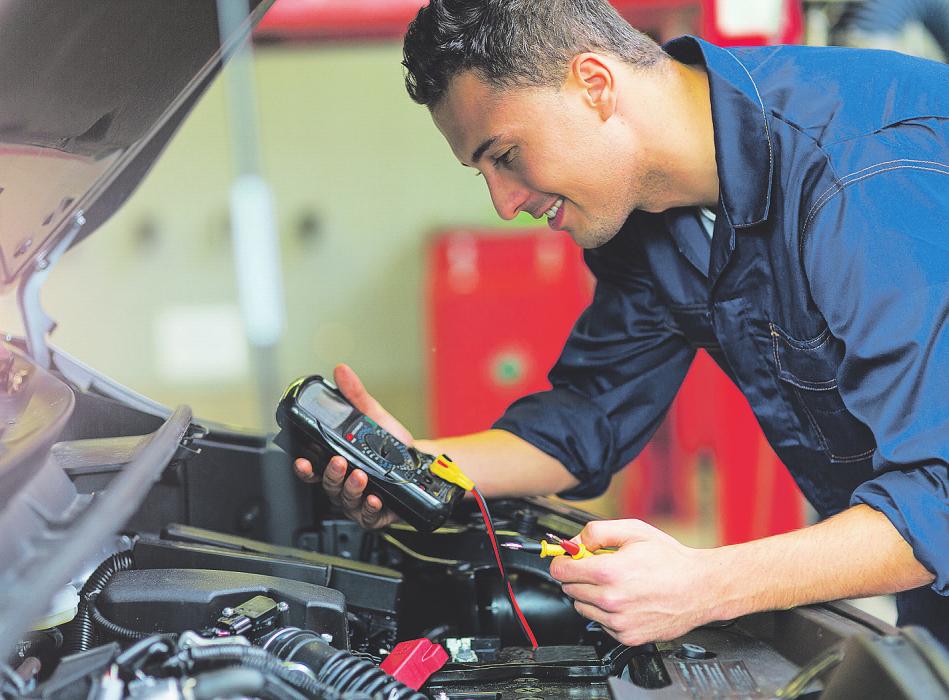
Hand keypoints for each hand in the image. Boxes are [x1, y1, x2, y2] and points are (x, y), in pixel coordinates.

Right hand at [293, 364, 413, 529]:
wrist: (419, 462)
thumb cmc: (391, 444)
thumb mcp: (372, 416)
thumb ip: (355, 395)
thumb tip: (342, 371)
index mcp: (337, 463)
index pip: (314, 469)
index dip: (305, 468)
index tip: (302, 461)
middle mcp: (344, 485)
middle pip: (328, 485)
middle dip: (332, 474)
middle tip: (340, 462)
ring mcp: (358, 501)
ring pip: (346, 500)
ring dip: (351, 488)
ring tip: (360, 475)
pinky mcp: (376, 513)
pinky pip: (368, 515)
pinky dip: (371, 507)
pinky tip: (375, 497)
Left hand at [548, 519, 714, 645]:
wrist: (700, 588)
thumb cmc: (671, 561)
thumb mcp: (634, 531)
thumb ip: (597, 532)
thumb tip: (575, 542)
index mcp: (609, 572)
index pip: (561, 571)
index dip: (562, 561)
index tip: (568, 558)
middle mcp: (611, 600)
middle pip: (569, 588)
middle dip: (578, 575)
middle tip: (598, 567)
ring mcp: (619, 621)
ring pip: (582, 607)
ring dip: (590, 594)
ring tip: (615, 584)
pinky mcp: (627, 636)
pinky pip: (600, 623)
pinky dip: (606, 612)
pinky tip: (625, 600)